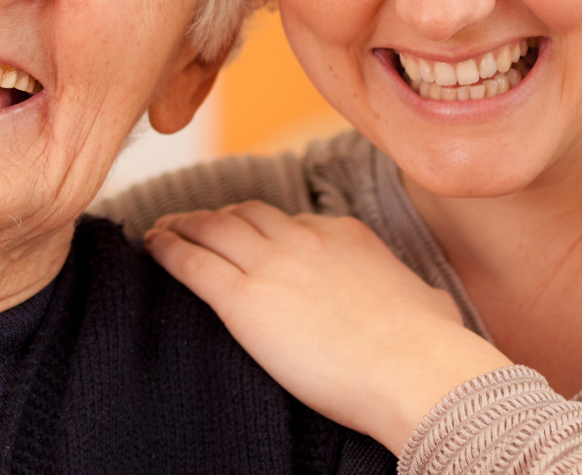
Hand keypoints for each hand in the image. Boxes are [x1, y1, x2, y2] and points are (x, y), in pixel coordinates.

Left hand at [145, 202, 510, 453]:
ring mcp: (271, 265)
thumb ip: (411, 295)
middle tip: (195, 224)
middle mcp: (303, 239)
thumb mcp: (426, 302)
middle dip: (218, 217)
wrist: (414, 368)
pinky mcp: (243, 299)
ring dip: (183, 225)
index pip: (292, 221)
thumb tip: (426, 305)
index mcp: (345, 235)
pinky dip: (167, 249)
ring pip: (212, 228)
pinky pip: (192, 262)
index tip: (249, 235)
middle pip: (245, 214)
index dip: (264, 227)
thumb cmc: (430, 348)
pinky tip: (152, 246)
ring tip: (163, 229)